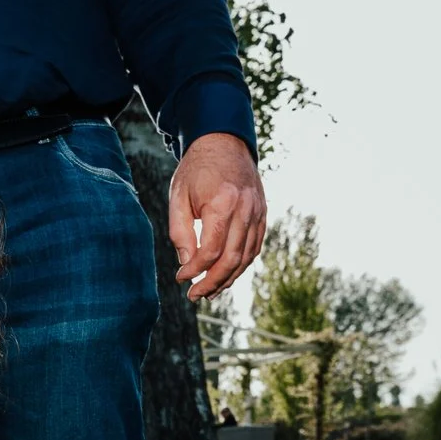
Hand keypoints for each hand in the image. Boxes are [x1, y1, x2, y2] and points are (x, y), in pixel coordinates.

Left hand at [168, 132, 264, 299]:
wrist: (224, 144)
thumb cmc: (196, 170)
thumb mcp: (178, 197)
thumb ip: (180, 232)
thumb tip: (188, 264)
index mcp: (222, 204)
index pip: (210, 251)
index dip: (195, 271)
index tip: (180, 278)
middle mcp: (245, 210)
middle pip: (231, 260)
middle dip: (212, 283)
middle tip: (195, 296)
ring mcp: (257, 213)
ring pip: (246, 258)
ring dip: (228, 279)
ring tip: (209, 292)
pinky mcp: (262, 215)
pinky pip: (254, 247)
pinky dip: (241, 265)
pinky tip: (226, 275)